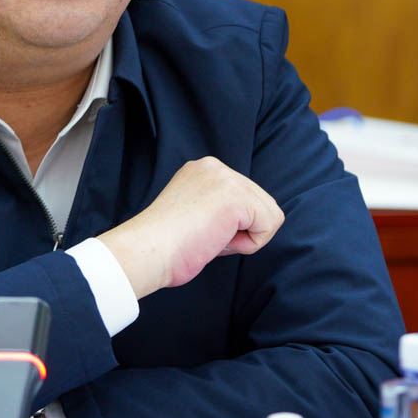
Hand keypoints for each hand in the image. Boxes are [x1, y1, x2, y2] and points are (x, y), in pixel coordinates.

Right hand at [97, 157, 284, 298]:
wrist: (148, 250)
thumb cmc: (165, 245)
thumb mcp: (195, 212)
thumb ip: (220, 209)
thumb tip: (250, 222)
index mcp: (203, 169)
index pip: (245, 197)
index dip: (230, 225)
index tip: (200, 231)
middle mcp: (216, 167)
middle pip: (262, 203)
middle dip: (241, 230)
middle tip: (205, 237)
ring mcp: (227, 179)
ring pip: (269, 215)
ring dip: (245, 237)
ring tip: (210, 238)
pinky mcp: (236, 197)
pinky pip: (269, 225)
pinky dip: (249, 244)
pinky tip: (218, 240)